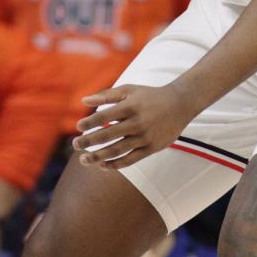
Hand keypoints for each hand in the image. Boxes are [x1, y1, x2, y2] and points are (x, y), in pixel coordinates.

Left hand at [74, 84, 196, 168]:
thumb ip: (106, 95)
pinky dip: (115, 165)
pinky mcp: (151, 148)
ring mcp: (144, 137)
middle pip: (107, 136)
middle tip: (75, 145)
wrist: (180, 104)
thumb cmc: (150, 96)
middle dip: (88, 141)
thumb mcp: (129, 90)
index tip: (78, 127)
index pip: (104, 117)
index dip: (89, 123)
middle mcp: (137, 122)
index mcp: (130, 106)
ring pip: (117, 151)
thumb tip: (83, 100)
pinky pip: (130, 160)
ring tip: (84, 160)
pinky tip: (102, 165)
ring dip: (98, 157)